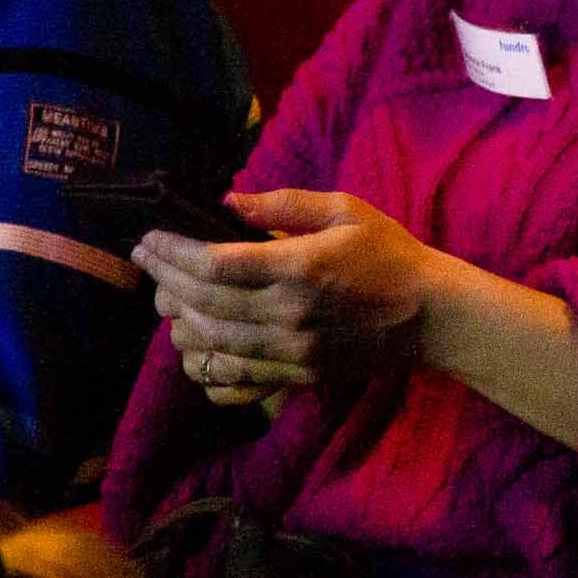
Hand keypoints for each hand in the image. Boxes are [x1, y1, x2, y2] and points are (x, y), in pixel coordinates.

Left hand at [134, 190, 450, 394]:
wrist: (431, 315)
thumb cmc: (389, 255)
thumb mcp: (346, 211)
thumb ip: (286, 203)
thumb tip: (231, 201)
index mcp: (299, 266)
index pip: (214, 263)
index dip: (171, 252)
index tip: (149, 239)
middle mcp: (288, 312)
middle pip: (202, 302)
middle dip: (163, 279)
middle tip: (146, 260)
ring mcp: (290, 350)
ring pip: (209, 341)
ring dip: (177, 319)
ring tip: (166, 296)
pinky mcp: (296, 375)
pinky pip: (233, 376)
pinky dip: (203, 359)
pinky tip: (194, 341)